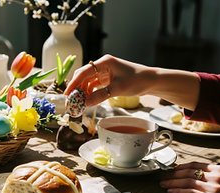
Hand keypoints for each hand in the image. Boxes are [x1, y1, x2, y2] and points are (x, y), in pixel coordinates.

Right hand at [64, 54, 200, 109]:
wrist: (152, 81)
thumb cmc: (137, 80)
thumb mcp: (117, 89)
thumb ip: (100, 96)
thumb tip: (84, 104)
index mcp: (104, 62)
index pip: (83, 72)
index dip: (73, 83)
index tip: (67, 94)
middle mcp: (102, 65)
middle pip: (83, 76)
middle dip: (76, 88)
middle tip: (70, 101)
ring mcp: (104, 72)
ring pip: (88, 81)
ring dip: (83, 92)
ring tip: (78, 103)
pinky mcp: (107, 79)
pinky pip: (94, 85)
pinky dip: (90, 93)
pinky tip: (87, 101)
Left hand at [160, 162, 219, 192]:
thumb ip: (217, 178)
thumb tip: (200, 179)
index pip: (196, 164)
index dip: (181, 166)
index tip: (172, 169)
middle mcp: (217, 176)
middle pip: (188, 172)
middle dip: (172, 174)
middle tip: (163, 176)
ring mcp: (214, 188)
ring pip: (186, 182)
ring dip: (171, 183)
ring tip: (162, 184)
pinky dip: (177, 192)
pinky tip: (170, 192)